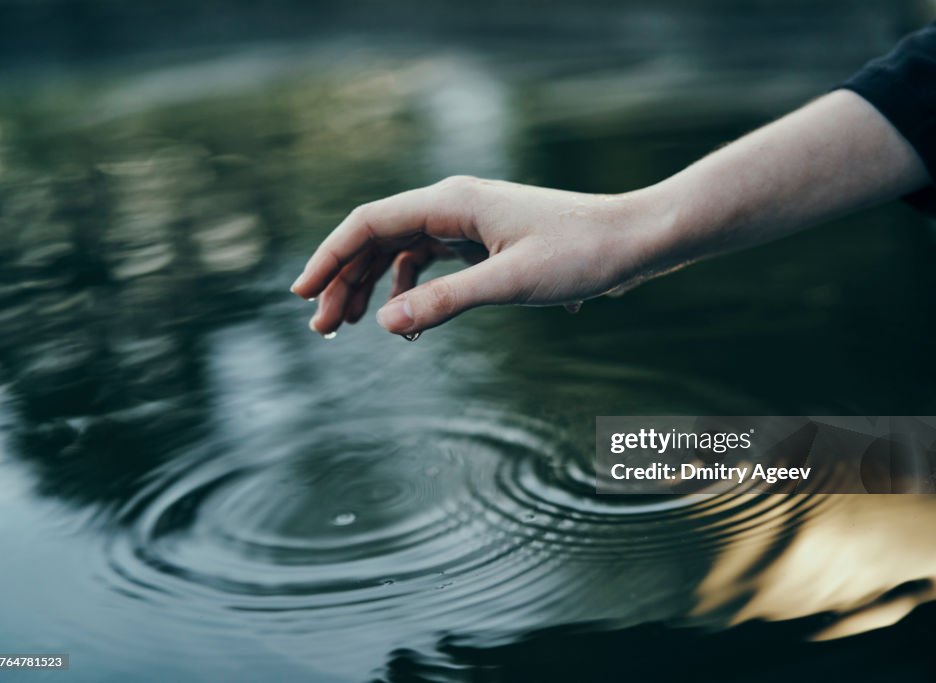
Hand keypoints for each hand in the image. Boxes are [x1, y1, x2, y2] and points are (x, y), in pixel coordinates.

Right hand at [290, 176, 655, 336]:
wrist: (634, 241)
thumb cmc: (581, 254)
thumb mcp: (510, 283)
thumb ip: (445, 302)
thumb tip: (384, 322)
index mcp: (452, 203)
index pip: (369, 223)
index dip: (329, 257)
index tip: (302, 295)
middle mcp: (454, 206)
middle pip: (378, 239)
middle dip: (345, 281)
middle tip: (322, 328)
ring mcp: (469, 223)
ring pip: (402, 252)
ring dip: (373, 286)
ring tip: (350, 326)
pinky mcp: (485, 242)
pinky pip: (431, 262)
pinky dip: (410, 288)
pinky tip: (406, 317)